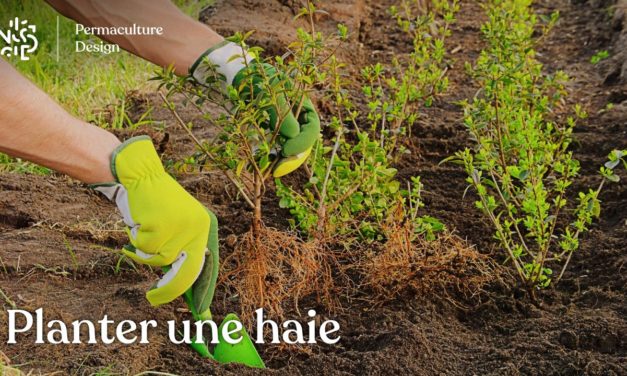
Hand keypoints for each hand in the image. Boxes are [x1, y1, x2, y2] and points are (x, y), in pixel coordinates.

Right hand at [92, 136, 217, 309]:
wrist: (139, 175)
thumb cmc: (154, 203)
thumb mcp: (176, 224)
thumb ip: (181, 249)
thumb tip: (181, 284)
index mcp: (204, 226)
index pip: (205, 265)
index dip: (200, 289)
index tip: (198, 310)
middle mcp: (197, 226)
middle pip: (186, 271)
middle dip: (169, 290)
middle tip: (152, 298)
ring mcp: (180, 226)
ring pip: (160, 260)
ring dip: (145, 251)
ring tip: (143, 231)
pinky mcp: (161, 224)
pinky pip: (145, 248)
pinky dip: (135, 240)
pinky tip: (138, 222)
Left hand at [190, 41, 320, 176]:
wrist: (239, 78)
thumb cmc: (257, 80)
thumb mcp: (271, 93)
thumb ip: (282, 113)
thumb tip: (293, 136)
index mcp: (304, 106)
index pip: (311, 129)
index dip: (302, 142)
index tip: (286, 151)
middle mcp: (298, 118)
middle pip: (303, 142)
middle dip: (292, 157)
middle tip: (278, 169)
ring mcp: (285, 126)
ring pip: (289, 148)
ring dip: (281, 160)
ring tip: (268, 170)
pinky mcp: (272, 132)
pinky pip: (275, 148)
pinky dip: (269, 156)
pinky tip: (258, 164)